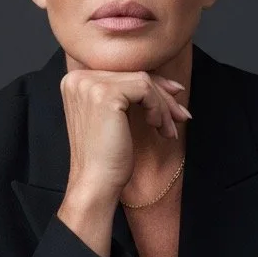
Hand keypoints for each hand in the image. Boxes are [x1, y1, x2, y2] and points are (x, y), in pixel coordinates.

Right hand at [59, 67, 190, 200]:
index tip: (175, 97)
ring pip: (143, 81)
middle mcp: (78, 78)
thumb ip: (131, 94)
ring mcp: (89, 84)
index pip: (123, 73)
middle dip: (163, 96)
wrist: (95, 183)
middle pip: (133, 74)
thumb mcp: (117, 118)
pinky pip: (145, 90)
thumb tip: (172, 84)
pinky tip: (157, 128)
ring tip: (168, 130)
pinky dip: (158, 109)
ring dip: (163, 107)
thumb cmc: (105, 158)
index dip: (153, 85)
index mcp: (76, 81)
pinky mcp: (104, 94)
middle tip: (181, 116)